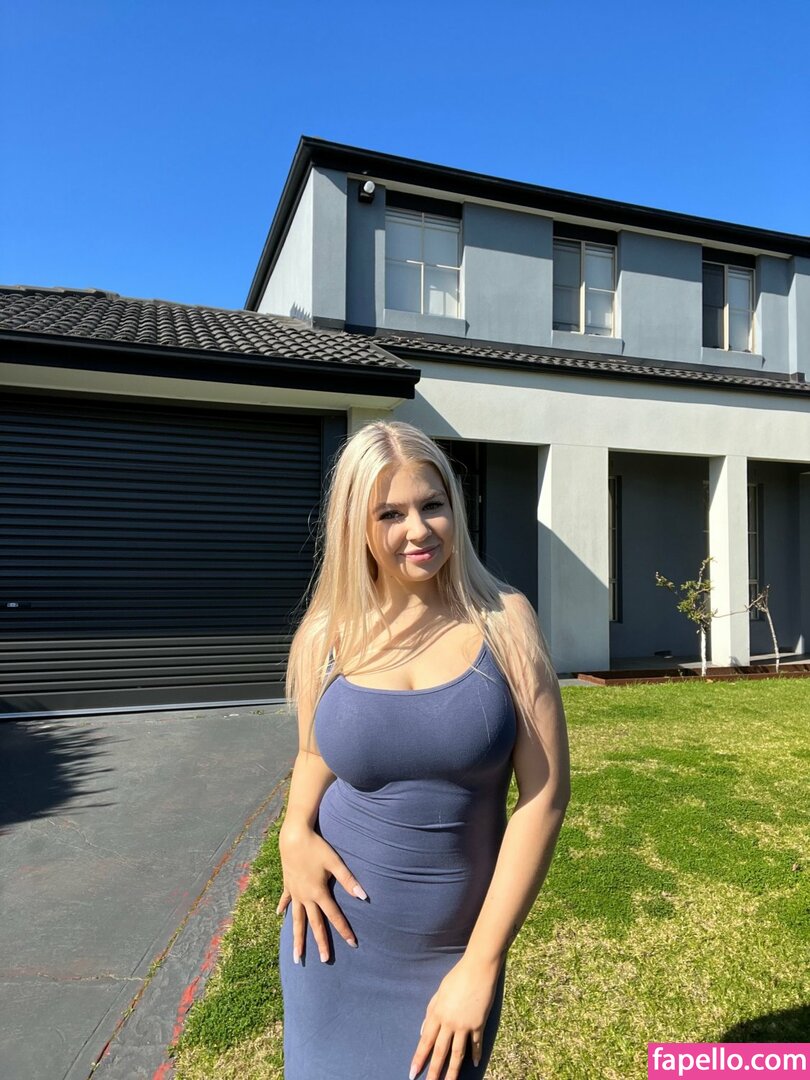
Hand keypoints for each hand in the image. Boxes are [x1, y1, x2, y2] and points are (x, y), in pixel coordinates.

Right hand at [276, 822, 367, 963]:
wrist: (293, 837)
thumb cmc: (316, 847)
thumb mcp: (335, 862)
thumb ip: (349, 880)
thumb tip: (364, 896)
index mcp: (318, 893)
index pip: (334, 916)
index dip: (344, 930)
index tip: (353, 944)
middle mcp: (305, 897)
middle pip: (314, 924)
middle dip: (320, 943)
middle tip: (325, 960)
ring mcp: (295, 892)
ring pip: (296, 920)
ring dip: (297, 938)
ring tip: (297, 956)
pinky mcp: (288, 884)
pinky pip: (286, 900)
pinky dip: (283, 908)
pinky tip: (279, 915)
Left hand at [409, 954, 501, 1078]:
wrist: (478, 969)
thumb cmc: (457, 977)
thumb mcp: (439, 993)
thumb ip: (430, 1012)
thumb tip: (424, 1032)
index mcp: (437, 1014)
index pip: (426, 1041)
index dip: (419, 1058)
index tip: (413, 1072)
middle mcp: (449, 1022)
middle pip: (440, 1052)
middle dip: (434, 1071)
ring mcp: (465, 1025)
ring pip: (457, 1054)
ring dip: (453, 1072)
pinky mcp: (479, 1024)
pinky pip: (476, 1044)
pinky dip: (475, 1055)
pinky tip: (474, 1065)